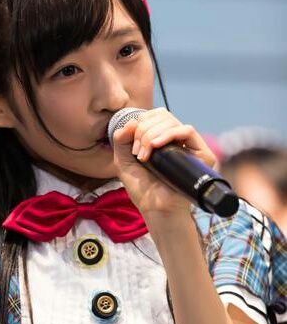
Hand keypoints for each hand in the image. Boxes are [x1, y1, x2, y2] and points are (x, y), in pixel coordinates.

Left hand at [112, 108, 218, 222]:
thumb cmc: (142, 189)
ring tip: (143, 155)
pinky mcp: (202, 154)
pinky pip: (188, 131)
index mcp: (163, 139)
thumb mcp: (123, 161)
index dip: (141, 123)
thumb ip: (121, 139)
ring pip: (173, 122)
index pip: (155, 116)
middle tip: (137, 151)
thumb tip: (132, 121)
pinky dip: (169, 134)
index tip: (132, 145)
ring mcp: (191, 146)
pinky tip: (155, 146)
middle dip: (144, 130)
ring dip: (152, 134)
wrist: (155, 208)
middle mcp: (178, 140)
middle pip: (163, 116)